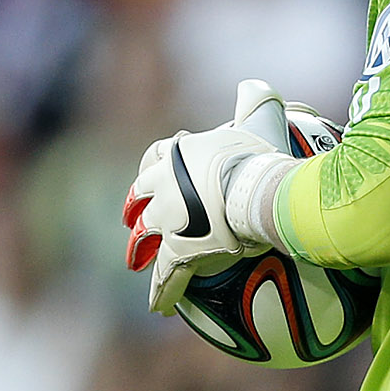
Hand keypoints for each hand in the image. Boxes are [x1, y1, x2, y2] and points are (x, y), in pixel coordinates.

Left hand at [123, 78, 298, 314]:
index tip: (150, 173)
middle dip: (134, 204)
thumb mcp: (255, 121)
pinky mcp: (177, 249)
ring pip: (146, 235)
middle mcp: (164, 184)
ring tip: (134, 260)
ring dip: (140, 247)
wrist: (253, 191)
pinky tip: (159, 308)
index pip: (157, 155)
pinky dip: (162, 291)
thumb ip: (254, 101)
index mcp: (180, 154)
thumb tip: (254, 83)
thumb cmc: (259, 156)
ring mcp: (167, 217)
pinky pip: (165, 274)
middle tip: (130, 216)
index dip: (154, 166)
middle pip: (141, 193)